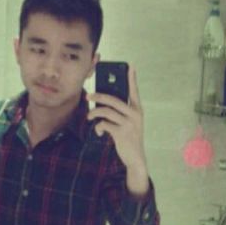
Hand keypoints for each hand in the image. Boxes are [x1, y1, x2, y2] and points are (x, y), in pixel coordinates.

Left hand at [87, 65, 148, 195]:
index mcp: (138, 110)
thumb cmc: (129, 138)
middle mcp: (135, 114)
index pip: (134, 90)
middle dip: (98, 96)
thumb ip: (121, 112)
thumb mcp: (128, 123)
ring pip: (106, 111)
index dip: (132, 78)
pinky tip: (99, 132)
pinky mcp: (121, 133)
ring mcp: (129, 123)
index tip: (131, 66)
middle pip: (113, 99)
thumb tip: (102, 103)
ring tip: (89, 117)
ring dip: (94, 114)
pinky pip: (104, 124)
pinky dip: (99, 127)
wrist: (135, 158)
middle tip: (88, 95)